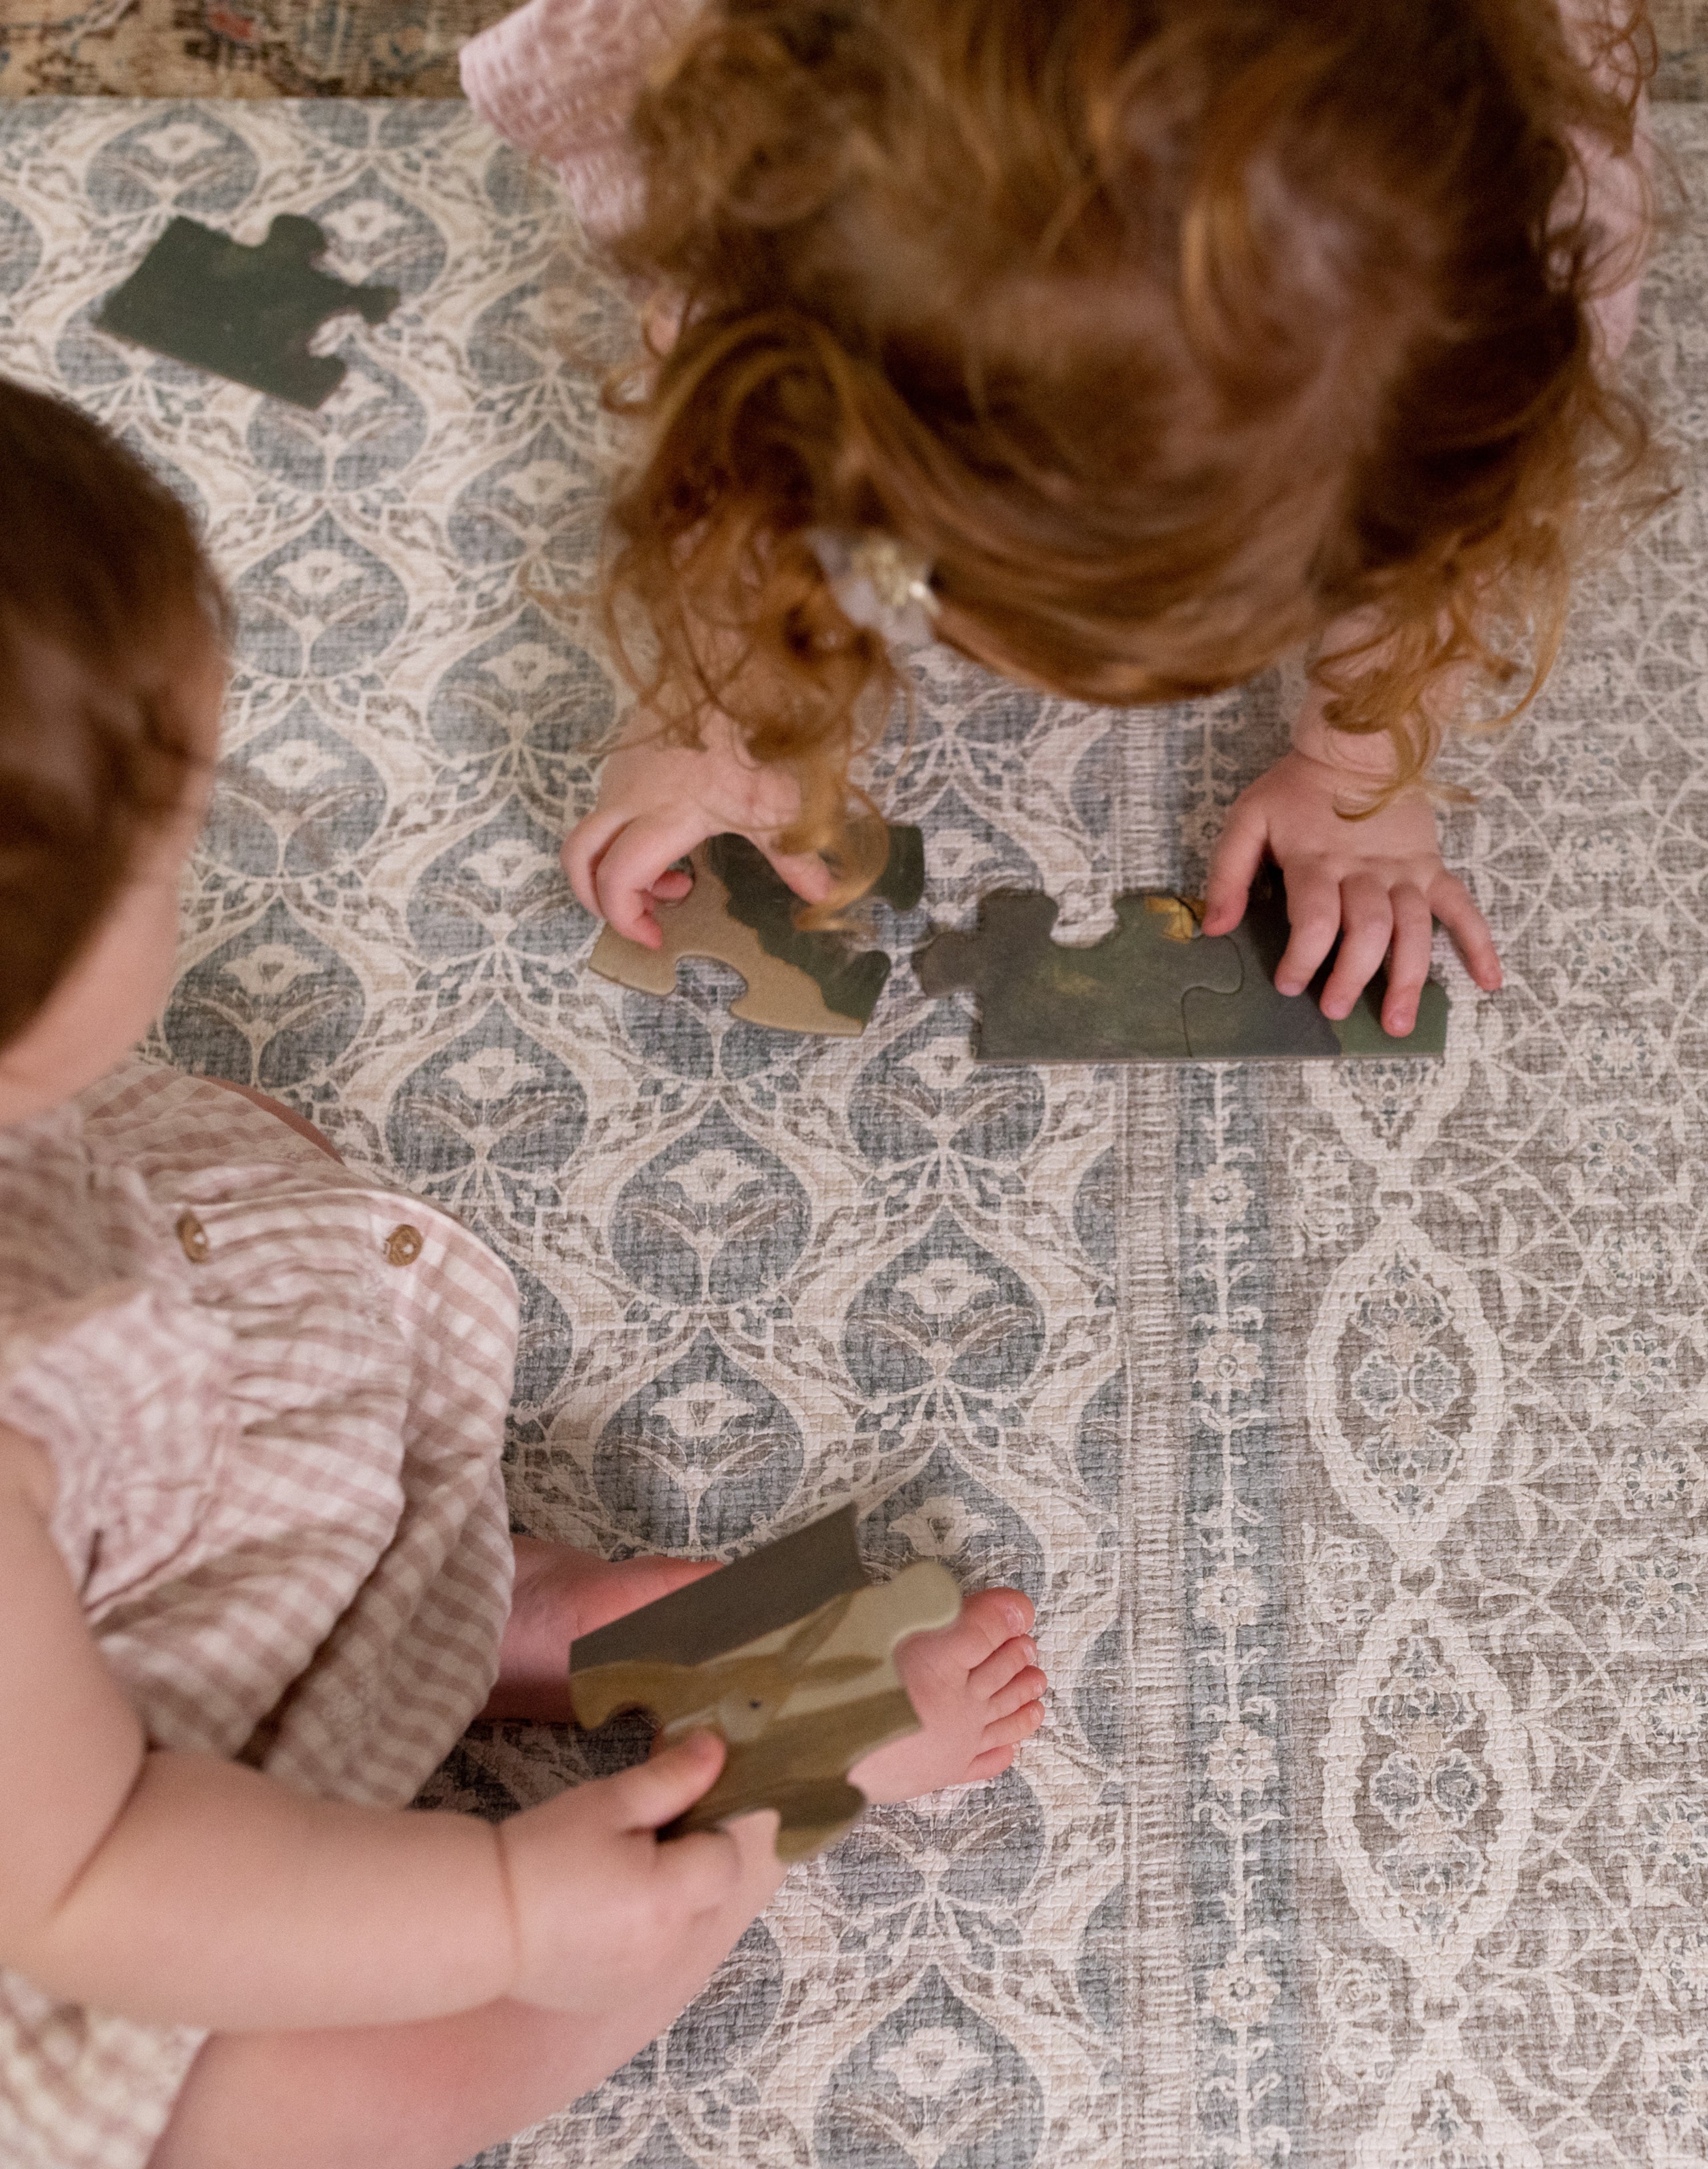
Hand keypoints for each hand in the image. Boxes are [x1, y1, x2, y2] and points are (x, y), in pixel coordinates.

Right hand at [496, 1732, 769, 2014]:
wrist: (485, 1919)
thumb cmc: (544, 1851)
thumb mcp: (607, 1802)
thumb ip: (671, 1779)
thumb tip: (719, 1750)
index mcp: (669, 1898)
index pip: (726, 1857)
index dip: (706, 1828)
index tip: (668, 1814)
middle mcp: (669, 1948)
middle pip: (715, 1895)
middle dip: (694, 1862)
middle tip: (643, 1840)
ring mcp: (648, 1977)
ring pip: (691, 1927)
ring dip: (675, 1899)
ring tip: (623, 1876)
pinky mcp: (624, 1994)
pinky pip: (662, 1956)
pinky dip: (651, 1932)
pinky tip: (610, 1911)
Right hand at [564, 709, 833, 945]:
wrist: (735, 661)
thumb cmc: (759, 734)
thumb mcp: (784, 804)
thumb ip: (796, 858)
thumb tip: (821, 897)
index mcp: (663, 815)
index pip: (617, 880)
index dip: (627, 920)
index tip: (658, 937)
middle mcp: (630, 795)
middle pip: (577, 858)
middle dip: (596, 898)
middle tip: (640, 916)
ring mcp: (623, 771)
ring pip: (593, 831)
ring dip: (620, 865)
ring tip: (677, 876)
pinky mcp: (627, 753)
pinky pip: (609, 805)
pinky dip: (627, 834)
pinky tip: (674, 832)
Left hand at [1202, 749, 1501, 1035]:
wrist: (1358, 748)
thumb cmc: (1295, 791)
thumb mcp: (1247, 820)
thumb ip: (1228, 873)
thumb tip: (1215, 927)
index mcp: (1317, 863)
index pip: (1315, 919)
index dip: (1303, 957)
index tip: (1288, 984)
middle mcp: (1365, 872)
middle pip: (1368, 931)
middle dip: (1352, 977)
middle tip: (1333, 1010)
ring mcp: (1404, 873)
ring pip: (1413, 931)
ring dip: (1408, 980)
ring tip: (1397, 1025)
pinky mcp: (1430, 868)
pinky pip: (1461, 907)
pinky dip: (1479, 944)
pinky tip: (1488, 982)